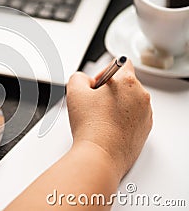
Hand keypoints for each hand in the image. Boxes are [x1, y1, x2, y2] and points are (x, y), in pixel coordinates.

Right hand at [66, 60, 151, 179]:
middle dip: (108, 91)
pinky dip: (121, 120)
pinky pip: (132, 118)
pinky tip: (106, 128)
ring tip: (99, 119)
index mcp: (127, 82)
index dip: (105, 72)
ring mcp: (145, 114)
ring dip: (115, 105)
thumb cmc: (90, 126)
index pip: (122, 63)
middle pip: (125, 84)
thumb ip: (78, 77)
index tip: (96, 85)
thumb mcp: (74, 91)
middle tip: (93, 104)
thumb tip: (85, 81)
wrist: (100, 155)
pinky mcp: (144, 130)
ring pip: (129, 101)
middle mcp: (141, 96)